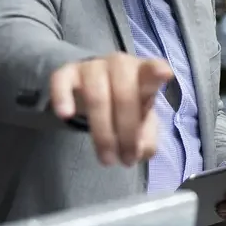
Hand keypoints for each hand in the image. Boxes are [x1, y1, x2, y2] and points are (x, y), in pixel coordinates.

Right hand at [50, 54, 171, 166]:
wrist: (93, 89)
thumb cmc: (126, 106)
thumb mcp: (141, 123)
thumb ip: (147, 138)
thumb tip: (140, 150)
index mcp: (143, 73)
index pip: (152, 70)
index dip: (157, 72)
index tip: (165, 75)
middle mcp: (119, 65)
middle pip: (123, 95)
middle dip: (127, 133)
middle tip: (127, 161)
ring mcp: (92, 67)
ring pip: (96, 96)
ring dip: (102, 133)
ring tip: (107, 159)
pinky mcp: (68, 72)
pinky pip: (61, 80)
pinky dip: (62, 97)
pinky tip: (65, 115)